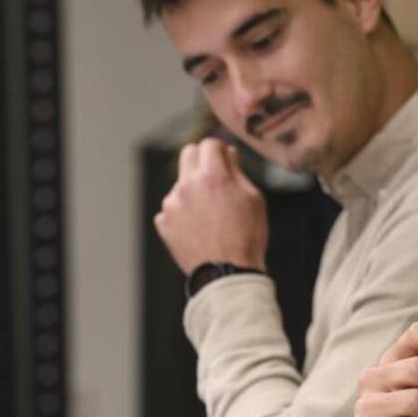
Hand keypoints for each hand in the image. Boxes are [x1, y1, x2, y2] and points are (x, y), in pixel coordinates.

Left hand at [155, 138, 267, 274]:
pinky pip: (172, 207)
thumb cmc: (246, 238)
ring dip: (193, 189)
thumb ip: (238, 171)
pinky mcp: (163, 222)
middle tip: (215, 174)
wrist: (227, 272)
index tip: (224, 155)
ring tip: (211, 213)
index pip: (209, 144)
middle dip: (202, 159)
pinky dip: (183, 212)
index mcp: (213, 177)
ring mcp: (172, 204)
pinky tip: (199, 227)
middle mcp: (187, 186)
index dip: (219, 148)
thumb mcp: (253, 199)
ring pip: (180, 183)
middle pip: (188, 154)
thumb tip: (228, 154)